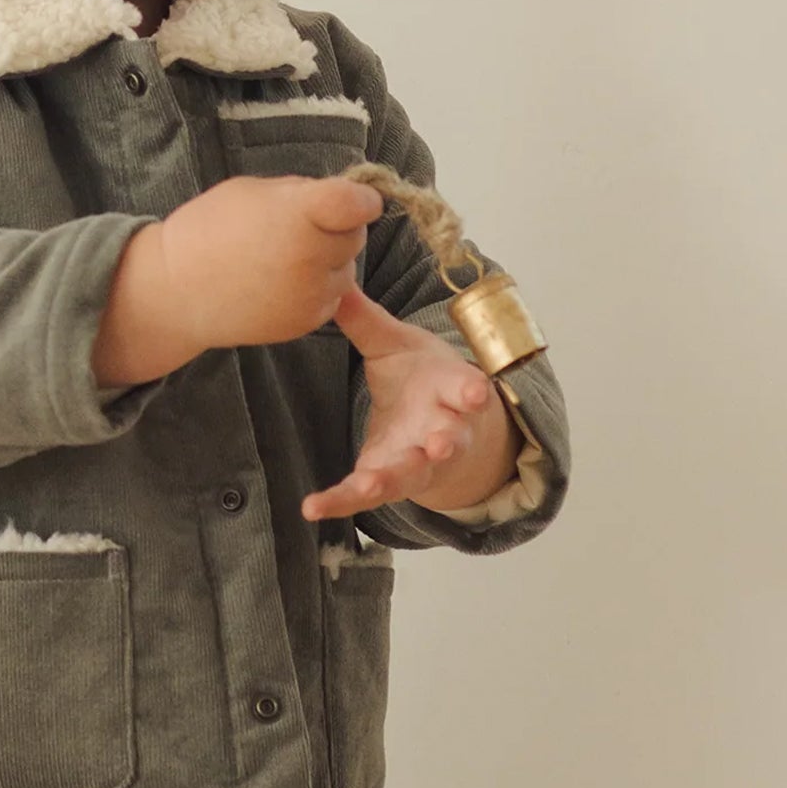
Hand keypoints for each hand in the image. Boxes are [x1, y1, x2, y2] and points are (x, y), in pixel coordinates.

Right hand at [157, 175, 385, 354]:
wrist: (176, 291)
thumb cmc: (208, 230)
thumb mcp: (252, 191)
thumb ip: (300, 193)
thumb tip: (338, 199)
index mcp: (299, 215)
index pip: (358, 204)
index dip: (363, 198)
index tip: (358, 199)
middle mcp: (311, 257)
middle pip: (356, 236)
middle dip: (338, 228)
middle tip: (299, 229)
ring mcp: (310, 294)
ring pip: (346, 269)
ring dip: (328, 261)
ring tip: (283, 259)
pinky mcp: (306, 322)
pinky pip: (331, 297)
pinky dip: (316, 289)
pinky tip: (281, 282)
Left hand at [300, 284, 518, 521]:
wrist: (438, 426)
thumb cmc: (421, 379)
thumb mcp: (395, 345)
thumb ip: (365, 320)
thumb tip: (334, 280)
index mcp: (450, 389)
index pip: (464, 387)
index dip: (470, 390)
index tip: (475, 392)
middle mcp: (443, 429)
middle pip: (450, 439)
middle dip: (446, 442)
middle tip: (440, 444)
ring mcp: (421, 461)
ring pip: (414, 474)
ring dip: (396, 478)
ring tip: (372, 484)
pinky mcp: (392, 481)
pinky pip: (367, 494)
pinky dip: (340, 502)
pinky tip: (312, 507)